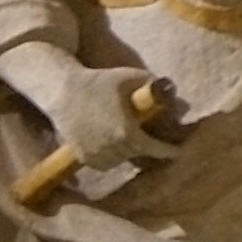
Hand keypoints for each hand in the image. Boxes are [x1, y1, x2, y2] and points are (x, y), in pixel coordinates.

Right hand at [47, 64, 171, 169]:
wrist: (63, 91)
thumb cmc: (99, 82)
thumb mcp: (131, 77)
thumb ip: (154, 86)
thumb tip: (173, 92)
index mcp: (127, 132)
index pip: (154, 149)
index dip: (168, 150)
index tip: (178, 151)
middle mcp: (112, 147)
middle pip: (137, 154)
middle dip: (146, 148)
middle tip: (153, 142)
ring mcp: (94, 153)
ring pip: (119, 161)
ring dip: (126, 153)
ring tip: (128, 140)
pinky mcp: (81, 156)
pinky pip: (103, 164)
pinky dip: (110, 158)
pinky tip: (111, 145)